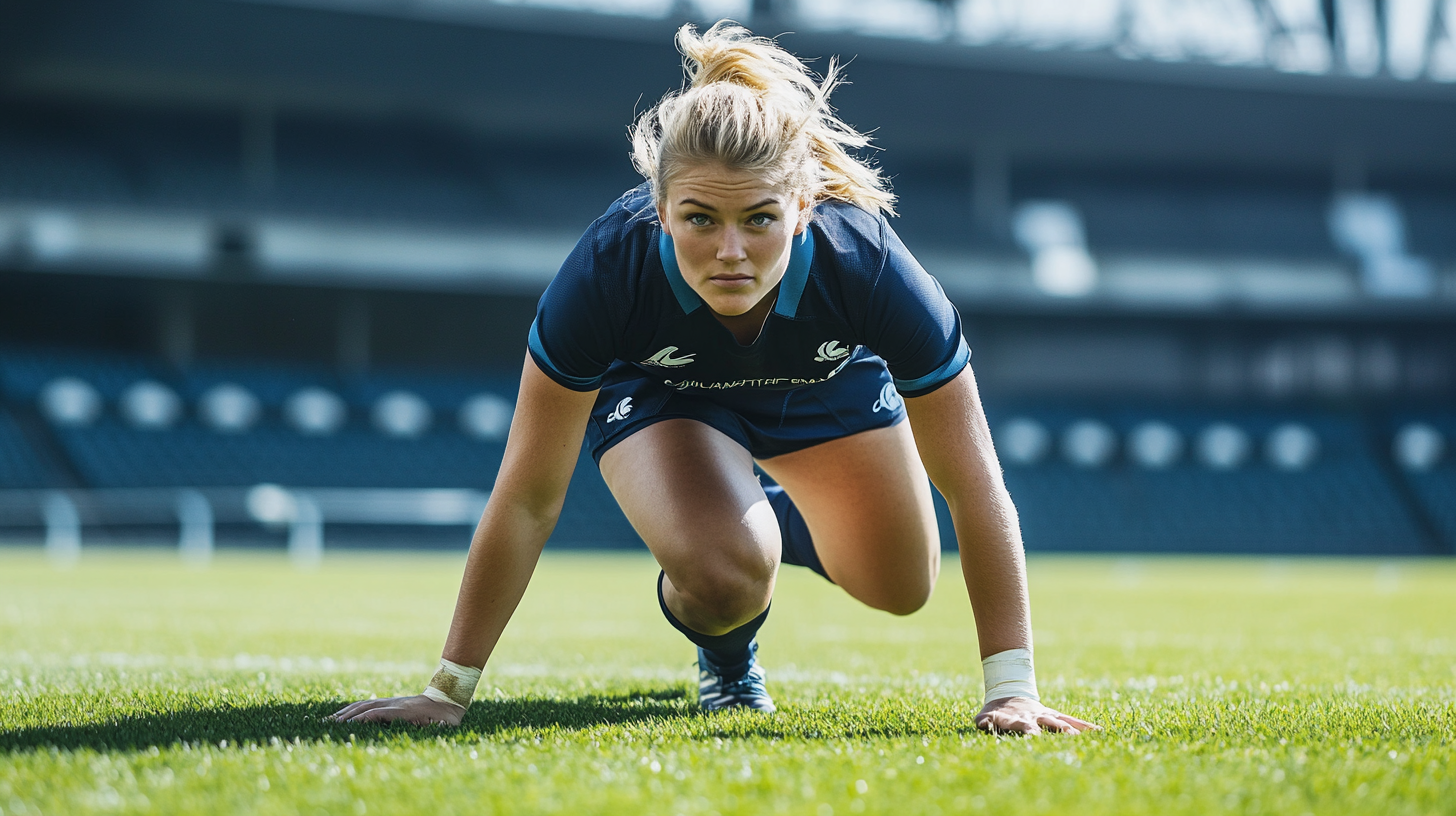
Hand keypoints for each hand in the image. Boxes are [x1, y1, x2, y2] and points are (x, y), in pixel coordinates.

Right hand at [329, 695, 465, 725]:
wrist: (448, 698)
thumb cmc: (447, 717)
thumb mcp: (445, 724)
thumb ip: (439, 727)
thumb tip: (439, 728)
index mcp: (404, 711)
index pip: (377, 714)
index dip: (362, 720)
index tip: (346, 727)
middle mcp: (394, 704)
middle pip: (365, 708)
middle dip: (346, 717)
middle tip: (327, 725)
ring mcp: (391, 702)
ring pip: (364, 704)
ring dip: (346, 712)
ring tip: (328, 720)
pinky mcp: (390, 703)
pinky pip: (368, 704)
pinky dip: (353, 708)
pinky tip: (344, 714)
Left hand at [975, 697, 1097, 735]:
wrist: (1007, 694)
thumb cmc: (995, 712)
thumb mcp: (985, 715)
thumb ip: (984, 720)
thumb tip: (981, 723)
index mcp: (1019, 720)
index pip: (1026, 727)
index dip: (1030, 731)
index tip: (1035, 737)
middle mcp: (1036, 717)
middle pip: (1050, 724)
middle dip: (1059, 731)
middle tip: (1071, 738)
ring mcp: (1046, 716)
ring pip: (1063, 722)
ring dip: (1074, 729)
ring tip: (1091, 736)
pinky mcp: (1054, 716)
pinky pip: (1071, 721)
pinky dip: (1084, 726)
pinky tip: (1100, 732)